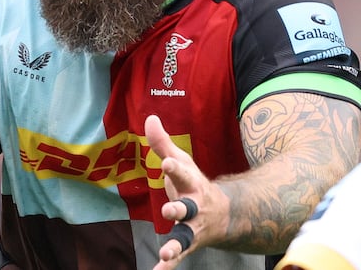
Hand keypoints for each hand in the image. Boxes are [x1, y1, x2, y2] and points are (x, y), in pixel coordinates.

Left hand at [145, 115, 229, 269]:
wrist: (223, 214)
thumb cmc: (193, 183)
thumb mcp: (181, 161)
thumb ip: (162, 142)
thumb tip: (149, 117)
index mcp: (190, 183)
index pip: (182, 172)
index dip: (174, 167)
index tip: (167, 163)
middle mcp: (194, 206)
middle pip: (186, 207)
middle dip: (178, 208)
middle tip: (168, 210)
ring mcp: (193, 226)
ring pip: (185, 236)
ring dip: (176, 244)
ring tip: (166, 253)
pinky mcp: (188, 242)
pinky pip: (179, 255)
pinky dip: (169, 265)